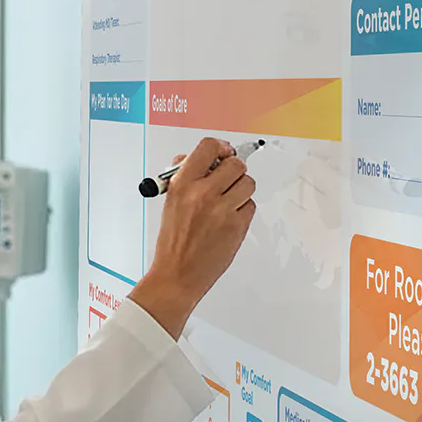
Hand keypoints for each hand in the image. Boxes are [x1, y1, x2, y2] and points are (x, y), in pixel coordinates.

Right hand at [129, 137, 256, 338]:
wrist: (178, 274)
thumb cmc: (172, 241)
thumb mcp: (170, 201)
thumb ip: (184, 176)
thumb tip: (195, 158)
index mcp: (182, 184)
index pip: (209, 147)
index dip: (220, 147)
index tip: (222, 152)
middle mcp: (204, 194)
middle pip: (236, 164)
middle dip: (233, 170)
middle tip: (227, 178)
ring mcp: (223, 210)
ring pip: (248, 183)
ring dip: (241, 189)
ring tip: (228, 199)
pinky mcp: (238, 226)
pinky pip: (251, 206)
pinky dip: (243, 209)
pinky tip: (229, 217)